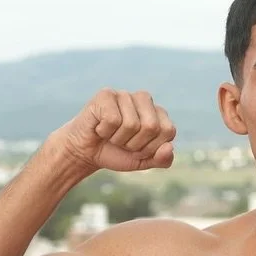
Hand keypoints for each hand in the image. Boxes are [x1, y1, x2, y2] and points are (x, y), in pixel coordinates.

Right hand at [50, 88, 176, 171]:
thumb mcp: (143, 161)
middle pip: (151, 126)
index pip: (168, 131)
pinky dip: (105, 131)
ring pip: (131, 124)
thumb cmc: (117, 153)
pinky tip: (100, 128)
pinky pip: (112, 119)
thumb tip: (170, 147)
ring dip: (118, 139)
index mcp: (159, 113)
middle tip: (123, 142)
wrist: (86, 152)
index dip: (151, 147)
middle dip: (136, 144)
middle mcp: (144, 99)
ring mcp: (125, 94)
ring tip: (111, 135)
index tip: (138, 148)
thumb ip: (162, 159)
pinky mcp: (106, 94)